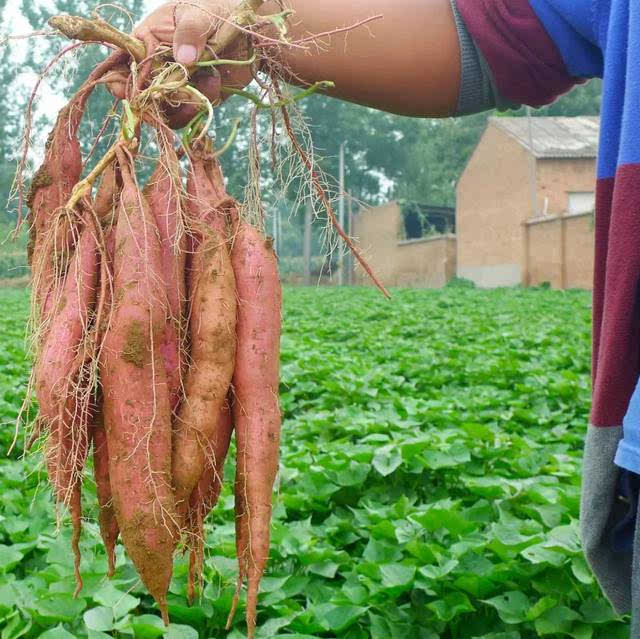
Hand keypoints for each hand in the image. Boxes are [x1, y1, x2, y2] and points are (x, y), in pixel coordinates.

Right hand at [110, 0, 254, 127]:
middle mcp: (156, 67)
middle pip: (141, 96)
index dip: (121, 81)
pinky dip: (200, 107)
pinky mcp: (193, 100)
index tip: (134, 90)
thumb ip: (190, 32)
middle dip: (157, 100)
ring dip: (184, 104)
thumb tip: (183, 57)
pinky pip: (187, 115)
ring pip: (164, 110)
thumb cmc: (215, 13)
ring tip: (207, 81)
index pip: (121, 65)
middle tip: (179, 91)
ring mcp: (174, 86)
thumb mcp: (200, 15)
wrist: (246, 32)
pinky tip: (215, 84)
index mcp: (146, 42)